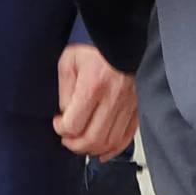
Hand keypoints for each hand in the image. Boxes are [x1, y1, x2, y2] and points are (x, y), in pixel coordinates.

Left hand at [53, 43, 137, 157]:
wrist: (125, 41)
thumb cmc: (96, 49)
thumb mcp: (70, 60)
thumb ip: (64, 89)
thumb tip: (66, 114)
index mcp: (94, 85)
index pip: (74, 124)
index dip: (61, 128)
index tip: (58, 122)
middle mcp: (114, 98)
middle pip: (92, 139)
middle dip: (74, 145)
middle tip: (66, 139)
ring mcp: (129, 106)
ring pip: (109, 142)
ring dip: (92, 149)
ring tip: (81, 144)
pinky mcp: (137, 109)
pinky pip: (126, 138)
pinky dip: (113, 150)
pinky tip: (102, 153)